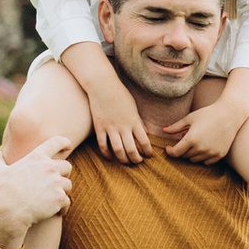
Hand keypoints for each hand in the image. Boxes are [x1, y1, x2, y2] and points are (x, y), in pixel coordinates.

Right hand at [0, 138, 74, 248]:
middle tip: (54, 184)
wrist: (9, 212)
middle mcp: (49, 167)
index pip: (56, 142)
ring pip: (68, 185)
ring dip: (62, 192)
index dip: (64, 142)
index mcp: (36, 157)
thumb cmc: (3, 191)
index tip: (68, 144)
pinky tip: (57, 211)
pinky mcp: (60, 198)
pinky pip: (67, 201)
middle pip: (67, 166)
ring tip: (52, 199)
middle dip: (62, 174)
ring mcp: (56, 183)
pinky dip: (63, 207)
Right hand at [67, 50, 151, 164]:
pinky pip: (102, 145)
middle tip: (138, 162)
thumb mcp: (133, 107)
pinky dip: (107, 154)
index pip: (144, 141)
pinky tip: (110, 157)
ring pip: (118, 150)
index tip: (149, 155)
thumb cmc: (120, 94)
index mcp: (134, 121)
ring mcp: (110, 127)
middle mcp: (123, 126)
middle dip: (136, 159)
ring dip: (123, 160)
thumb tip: (146, 133)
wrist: (102, 85)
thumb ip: (139, 122)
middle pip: (131, 149)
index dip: (148, 151)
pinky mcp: (99, 127)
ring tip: (126, 162)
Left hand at [158, 97, 239, 163]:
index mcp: (191, 139)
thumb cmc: (208, 113)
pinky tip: (204, 146)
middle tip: (186, 138)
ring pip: (195, 159)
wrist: (230, 114)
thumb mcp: (190, 118)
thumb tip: (163, 130)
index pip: (175, 153)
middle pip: (185, 156)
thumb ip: (175, 127)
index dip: (170, 151)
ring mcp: (211, 153)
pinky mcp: (219, 155)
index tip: (169, 147)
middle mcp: (201, 148)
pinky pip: (206, 162)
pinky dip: (203, 157)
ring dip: (192, 153)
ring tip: (196, 141)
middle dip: (182, 149)